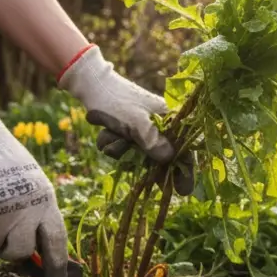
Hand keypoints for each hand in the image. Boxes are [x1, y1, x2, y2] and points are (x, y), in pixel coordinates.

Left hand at [58, 45, 192, 193]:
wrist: (91, 84)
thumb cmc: (118, 100)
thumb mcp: (136, 122)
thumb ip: (152, 140)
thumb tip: (169, 158)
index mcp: (169, 119)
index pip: (185, 148)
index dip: (185, 170)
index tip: (182, 191)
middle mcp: (159, 125)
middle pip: (161, 155)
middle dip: (143, 161)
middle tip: (142, 177)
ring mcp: (142, 129)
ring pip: (136, 153)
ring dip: (121, 149)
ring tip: (113, 136)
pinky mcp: (126, 131)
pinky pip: (122, 148)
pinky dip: (112, 143)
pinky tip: (105, 133)